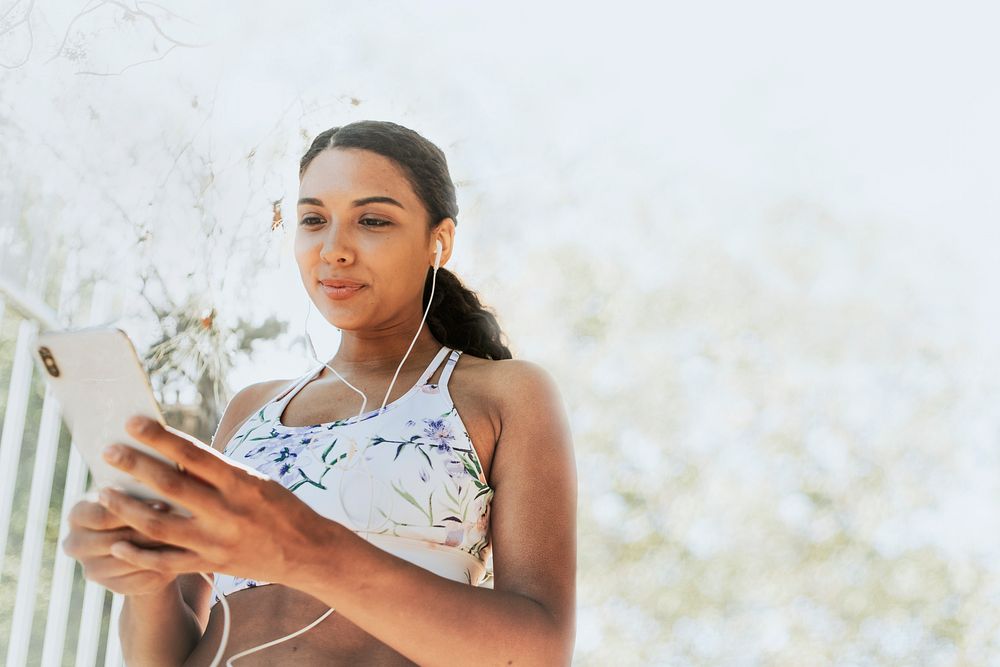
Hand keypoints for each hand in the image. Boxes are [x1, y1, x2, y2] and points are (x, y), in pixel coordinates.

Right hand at [62, 491, 180, 595]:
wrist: (142, 536)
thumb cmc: (140, 501)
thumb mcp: (137, 490)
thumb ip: (140, 489)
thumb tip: (163, 481)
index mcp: (77, 514)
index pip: (101, 516)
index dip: (134, 511)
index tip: (164, 505)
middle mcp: (75, 543)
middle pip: (116, 541)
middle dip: (150, 533)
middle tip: (180, 527)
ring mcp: (91, 569)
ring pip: (129, 563)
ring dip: (157, 553)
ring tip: (184, 542)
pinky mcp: (111, 586)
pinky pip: (138, 581)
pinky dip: (159, 571)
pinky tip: (178, 560)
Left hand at [97, 415, 326, 584]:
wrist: (307, 552)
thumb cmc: (281, 509)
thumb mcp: (255, 482)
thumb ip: (217, 473)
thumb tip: (173, 457)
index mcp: (240, 482)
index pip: (192, 453)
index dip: (159, 437)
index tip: (132, 422)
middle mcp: (226, 511)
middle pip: (169, 485)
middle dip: (134, 466)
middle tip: (107, 452)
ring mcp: (216, 541)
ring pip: (159, 524)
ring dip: (126, 508)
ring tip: (103, 495)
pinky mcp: (211, 565)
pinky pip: (166, 562)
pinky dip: (138, 553)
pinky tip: (117, 542)